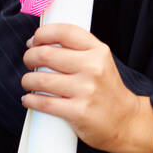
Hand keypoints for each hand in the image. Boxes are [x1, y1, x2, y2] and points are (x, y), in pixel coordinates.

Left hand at [20, 23, 152, 152]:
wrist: (126, 121)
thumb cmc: (107, 90)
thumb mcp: (101, 62)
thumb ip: (79, 49)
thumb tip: (42, 43)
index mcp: (99, 51)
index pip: (64, 32)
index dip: (42, 34)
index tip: (34, 41)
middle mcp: (93, 68)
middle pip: (46, 54)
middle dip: (30, 57)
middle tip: (29, 62)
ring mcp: (86, 90)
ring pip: (40, 79)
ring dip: (27, 80)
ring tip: (28, 82)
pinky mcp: (79, 112)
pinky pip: (44, 102)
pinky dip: (30, 100)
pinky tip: (28, 99)